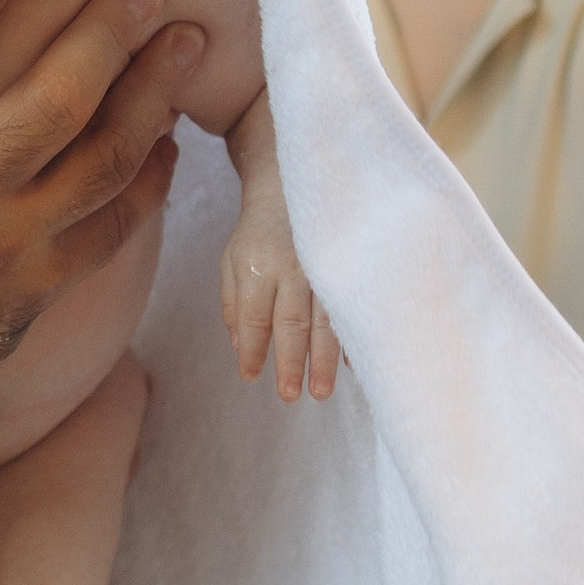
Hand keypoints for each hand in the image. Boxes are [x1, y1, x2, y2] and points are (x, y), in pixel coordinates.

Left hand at [221, 204, 340, 403]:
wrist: (292, 188)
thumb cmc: (258, 233)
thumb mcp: (232, 261)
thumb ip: (233, 304)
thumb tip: (239, 346)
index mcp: (258, 269)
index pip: (254, 319)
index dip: (252, 351)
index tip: (250, 377)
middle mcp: (291, 270)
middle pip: (291, 325)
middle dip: (290, 364)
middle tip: (290, 396)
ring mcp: (322, 268)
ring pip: (323, 321)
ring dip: (322, 360)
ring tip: (320, 391)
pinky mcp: (344, 266)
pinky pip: (350, 306)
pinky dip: (351, 336)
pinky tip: (352, 363)